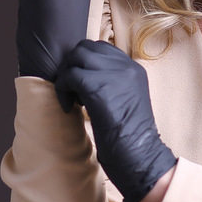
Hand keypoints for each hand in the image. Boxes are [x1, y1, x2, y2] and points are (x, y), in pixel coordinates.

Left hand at [55, 40, 177, 201]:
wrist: (139, 153)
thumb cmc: (131, 137)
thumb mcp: (127, 101)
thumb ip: (113, 85)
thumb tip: (83, 78)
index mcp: (134, 69)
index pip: (102, 49)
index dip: (85, 63)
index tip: (82, 85)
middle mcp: (126, 66)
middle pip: (86, 48)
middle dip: (73, 66)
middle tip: (73, 91)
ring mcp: (113, 73)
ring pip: (76, 58)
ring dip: (67, 76)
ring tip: (73, 99)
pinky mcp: (98, 86)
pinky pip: (69, 76)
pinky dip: (63, 90)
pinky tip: (69, 108)